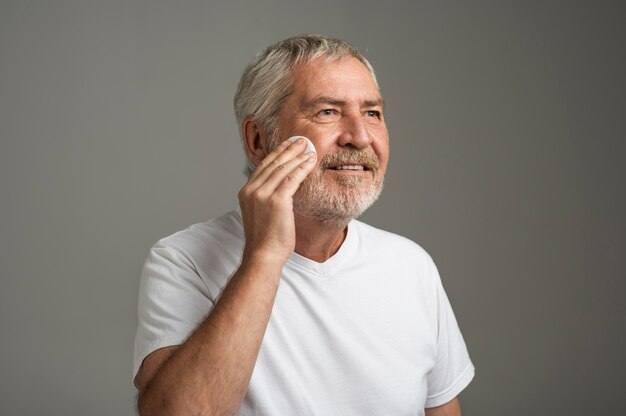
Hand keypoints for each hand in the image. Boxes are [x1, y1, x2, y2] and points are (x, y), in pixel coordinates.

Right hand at [238, 138, 316, 264]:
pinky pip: (291, 178)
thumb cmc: (265, 240)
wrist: (263, 255)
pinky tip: (310, 161)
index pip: (263, 166)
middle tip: (300, 140)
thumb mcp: (261, 214)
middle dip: (288, 149)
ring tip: (308, 147)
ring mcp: (262, 194)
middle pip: (272, 163)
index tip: (287, 145)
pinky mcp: (276, 200)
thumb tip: (282, 189)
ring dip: (297, 156)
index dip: (277, 153)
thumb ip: (266, 199)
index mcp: (246, 192)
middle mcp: (251, 190)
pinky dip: (302, 167)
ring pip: (282, 168)